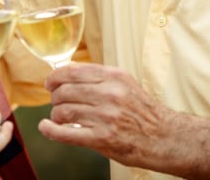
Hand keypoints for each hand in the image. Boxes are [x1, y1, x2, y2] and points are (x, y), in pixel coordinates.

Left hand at [38, 63, 173, 169]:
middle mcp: (109, 94)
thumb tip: (67, 70)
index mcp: (114, 77)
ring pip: (64, 111)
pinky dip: (50, 130)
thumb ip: (99, 76)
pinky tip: (45, 128)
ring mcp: (105, 117)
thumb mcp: (124, 83)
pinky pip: (66, 133)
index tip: (50, 82)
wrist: (164, 136)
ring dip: (55, 114)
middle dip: (55, 96)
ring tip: (58, 117)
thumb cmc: (141, 110)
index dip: (55, 76)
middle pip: (65, 90)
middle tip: (55, 101)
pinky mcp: (102, 139)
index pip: (73, 71)